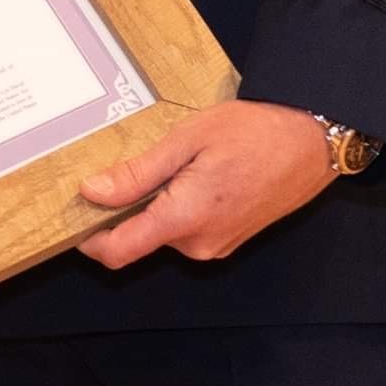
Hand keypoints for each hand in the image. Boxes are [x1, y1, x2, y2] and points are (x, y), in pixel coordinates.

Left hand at [71, 102, 343, 267]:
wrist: (312, 142)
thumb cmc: (254, 133)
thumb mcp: (189, 140)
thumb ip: (139, 173)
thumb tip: (92, 193)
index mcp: (184, 219)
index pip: (119, 252)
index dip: (89, 239)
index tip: (73, 215)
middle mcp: (198, 244)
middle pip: (140, 238)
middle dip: (128, 208)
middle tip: (132, 164)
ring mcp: (217, 245)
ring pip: (165, 231)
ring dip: (158, 204)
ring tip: (175, 162)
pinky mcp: (230, 240)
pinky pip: (189, 229)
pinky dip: (181, 207)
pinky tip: (196, 173)